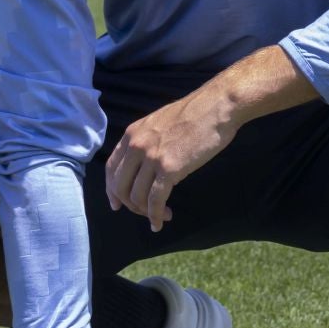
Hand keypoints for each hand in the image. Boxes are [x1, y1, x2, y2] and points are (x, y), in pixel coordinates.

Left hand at [104, 90, 232, 231]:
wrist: (217, 106)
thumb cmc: (196, 113)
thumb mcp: (160, 122)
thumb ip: (148, 140)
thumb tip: (148, 161)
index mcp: (132, 133)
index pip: (111, 168)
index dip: (111, 190)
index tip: (117, 204)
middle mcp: (136, 146)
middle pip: (121, 186)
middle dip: (130, 205)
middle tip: (143, 212)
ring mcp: (152, 157)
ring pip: (137, 196)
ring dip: (146, 212)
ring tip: (161, 216)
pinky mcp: (169, 169)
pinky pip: (156, 199)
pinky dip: (156, 215)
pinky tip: (162, 221)